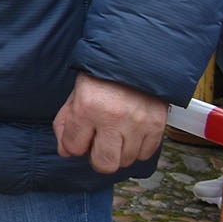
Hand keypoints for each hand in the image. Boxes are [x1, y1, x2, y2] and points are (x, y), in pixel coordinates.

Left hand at [53, 73, 167, 173]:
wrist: (134, 57)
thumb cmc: (101, 75)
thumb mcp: (75, 94)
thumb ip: (66, 123)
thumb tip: (66, 151)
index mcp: (87, 108)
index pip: (75, 148)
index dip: (74, 145)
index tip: (79, 138)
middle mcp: (113, 118)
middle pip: (105, 164)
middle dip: (98, 159)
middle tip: (99, 146)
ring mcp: (138, 123)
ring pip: (126, 161)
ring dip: (119, 152)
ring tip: (116, 134)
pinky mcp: (157, 125)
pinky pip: (146, 154)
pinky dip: (137, 148)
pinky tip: (131, 134)